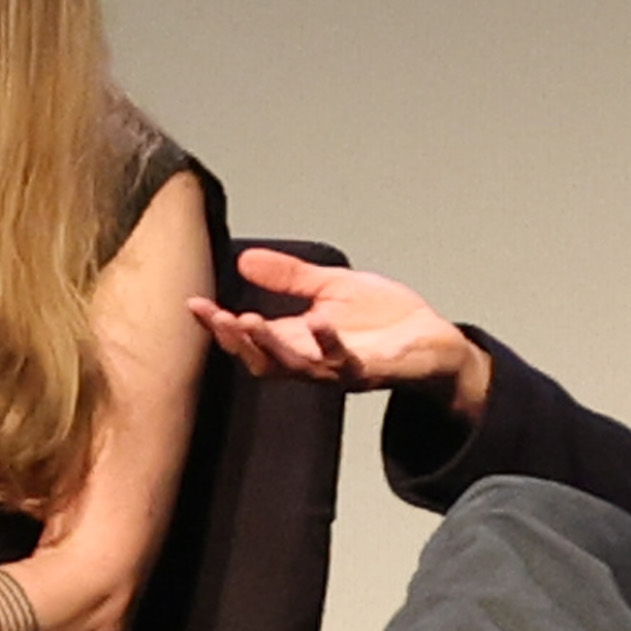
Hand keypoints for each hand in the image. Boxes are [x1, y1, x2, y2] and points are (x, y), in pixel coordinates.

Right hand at [187, 247, 493, 418]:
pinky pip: (344, 363)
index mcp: (298, 340)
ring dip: (269, 347)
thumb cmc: (386, 320)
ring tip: (248, 321)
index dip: (219, 324)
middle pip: (261, 360)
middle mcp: (311, 361)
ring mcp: (338, 369)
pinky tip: (318, 324)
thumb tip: (244, 259)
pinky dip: (329, 345)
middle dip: (236, 341)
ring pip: (293, 367)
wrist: (436, 343)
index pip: (248, 337)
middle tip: (218, 317)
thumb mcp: (332, 288)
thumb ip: (290, 278)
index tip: (194, 303)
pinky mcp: (369, 371)